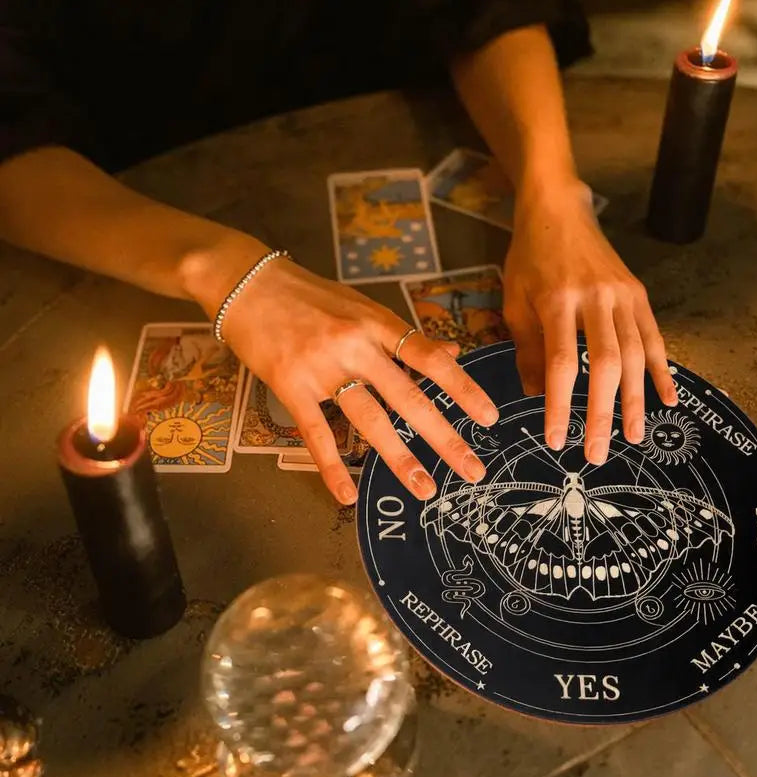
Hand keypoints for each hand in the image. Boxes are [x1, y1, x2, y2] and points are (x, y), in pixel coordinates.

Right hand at [217, 257, 498, 504]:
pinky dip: (332, 466)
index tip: (489, 417)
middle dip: (444, 436)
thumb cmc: (309, 295)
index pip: (429, 358)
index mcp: (377, 322)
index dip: (463, 388)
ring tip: (425, 488)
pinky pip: (315, 432)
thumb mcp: (361, 306)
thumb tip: (451, 354)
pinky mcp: (290, 385)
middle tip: (473, 469)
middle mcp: (356, 345)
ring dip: (400, 458)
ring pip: (369, 418)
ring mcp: (323, 366)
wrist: (247, 282)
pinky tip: (347, 494)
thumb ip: (402, 335)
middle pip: (408, 397)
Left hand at [503, 181, 676, 464]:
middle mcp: (596, 298)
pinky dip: (661, 370)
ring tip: (633, 437)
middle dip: (603, 413)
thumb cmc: (528, 260)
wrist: (559, 211)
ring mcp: (622, 294)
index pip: (562, 363)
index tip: (557, 440)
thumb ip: (528, 349)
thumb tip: (538, 396)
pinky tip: (667, 400)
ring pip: (635, 355)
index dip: (560, 405)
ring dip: (635, 400)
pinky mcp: (638, 293)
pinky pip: (653, 337)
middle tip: (599, 453)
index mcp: (557, 301)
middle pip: (605, 364)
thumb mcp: (515, 302)